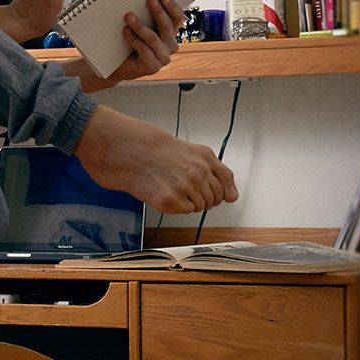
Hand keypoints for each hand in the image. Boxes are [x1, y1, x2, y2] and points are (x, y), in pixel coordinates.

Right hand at [74, 105, 237, 214]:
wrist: (126, 149)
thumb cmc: (152, 148)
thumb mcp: (189, 151)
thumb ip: (214, 170)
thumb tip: (232, 196)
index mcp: (205, 157)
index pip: (226, 181)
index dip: (222, 190)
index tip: (221, 194)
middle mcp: (199, 172)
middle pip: (215, 197)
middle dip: (203, 197)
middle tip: (186, 189)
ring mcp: (185, 187)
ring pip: (201, 206)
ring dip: (189, 201)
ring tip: (172, 188)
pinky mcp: (171, 201)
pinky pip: (185, 211)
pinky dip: (177, 207)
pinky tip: (165, 193)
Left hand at [106, 0, 183, 82]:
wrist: (119, 65)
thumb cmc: (129, 42)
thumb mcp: (139, 26)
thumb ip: (144, 15)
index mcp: (170, 32)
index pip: (177, 17)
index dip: (171, 6)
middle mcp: (170, 45)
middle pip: (167, 26)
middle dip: (158, 12)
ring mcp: (163, 58)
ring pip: (153, 38)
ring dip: (140, 26)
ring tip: (128, 16)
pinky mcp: (152, 67)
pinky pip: (144, 50)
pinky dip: (133, 39)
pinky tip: (125, 31)